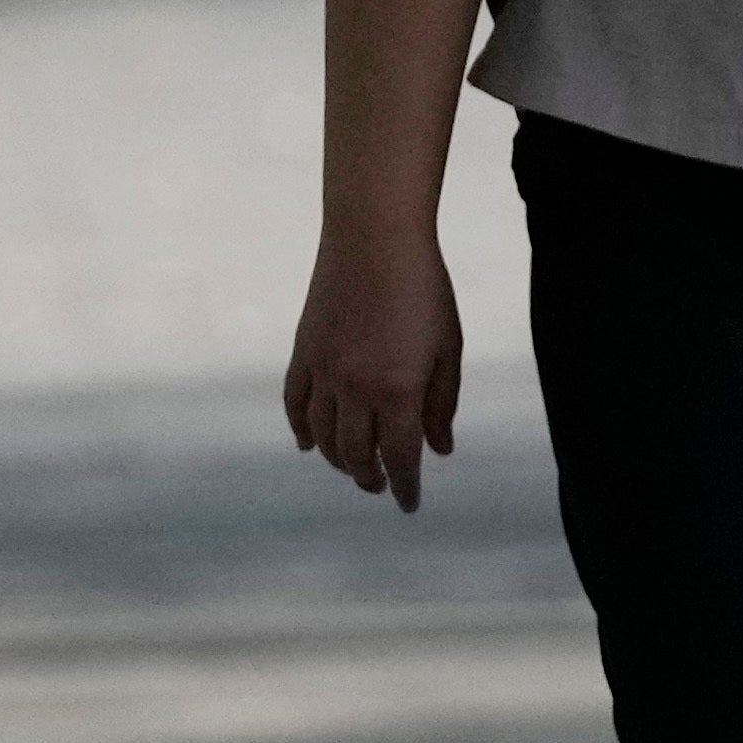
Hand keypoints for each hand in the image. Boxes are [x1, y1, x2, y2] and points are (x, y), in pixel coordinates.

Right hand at [283, 220, 463, 509]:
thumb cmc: (423, 289)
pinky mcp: (303, 352)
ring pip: (323, 436)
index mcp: (398, 390)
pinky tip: (307, 444)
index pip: (401, 456)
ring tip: (353, 468)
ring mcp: (323, 372)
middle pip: (356, 454)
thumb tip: (440, 447)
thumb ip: (442, 402)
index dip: (405, 486)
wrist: (373, 238)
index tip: (408, 504)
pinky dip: (300, 429)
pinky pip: (295, 404)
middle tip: (381, 486)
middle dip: (370, 477)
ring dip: (337, 460)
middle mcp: (356, 389)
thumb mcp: (448, 348)